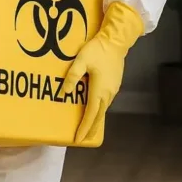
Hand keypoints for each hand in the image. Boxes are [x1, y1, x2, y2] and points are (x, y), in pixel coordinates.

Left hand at [63, 1, 143, 143]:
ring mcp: (113, 90)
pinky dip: (100, 111)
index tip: (79, 139)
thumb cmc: (97, 51)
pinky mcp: (115, 85)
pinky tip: (95, 111)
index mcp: (99, 90)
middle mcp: (108, 94)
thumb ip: (72, 77)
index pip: (91, 115)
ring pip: (103, 110)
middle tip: (82, 139)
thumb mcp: (80, 61)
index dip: (84, 128)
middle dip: (91, 129)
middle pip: (99, 116)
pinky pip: (106, 103)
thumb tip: (64, 92)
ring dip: (95, 121)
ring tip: (88, 128)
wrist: (116, 41)